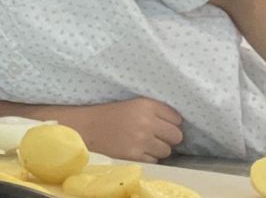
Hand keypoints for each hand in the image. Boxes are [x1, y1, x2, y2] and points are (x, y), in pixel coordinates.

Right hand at [58, 97, 182, 162]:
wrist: (87, 127)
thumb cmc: (109, 114)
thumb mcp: (132, 104)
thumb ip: (154, 110)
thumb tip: (179, 123)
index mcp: (145, 104)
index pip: (176, 117)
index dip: (170, 122)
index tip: (161, 123)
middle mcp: (146, 122)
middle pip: (176, 136)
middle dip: (168, 137)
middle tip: (155, 135)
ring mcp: (141, 140)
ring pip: (167, 150)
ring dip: (158, 149)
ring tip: (143, 143)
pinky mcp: (135, 155)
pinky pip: (155, 161)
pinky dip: (148, 157)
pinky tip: (136, 149)